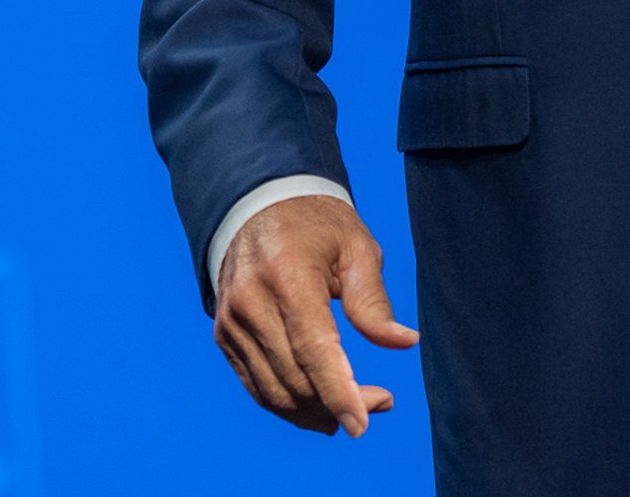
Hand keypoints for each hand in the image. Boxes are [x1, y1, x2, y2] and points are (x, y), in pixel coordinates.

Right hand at [212, 196, 418, 436]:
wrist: (257, 205)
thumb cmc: (316, 225)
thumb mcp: (356, 247)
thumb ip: (373, 301)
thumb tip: (404, 342)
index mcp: (287, 275)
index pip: (313, 349)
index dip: (339, 392)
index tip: (362, 425)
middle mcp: (252, 302)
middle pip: (296, 378)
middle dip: (341, 404)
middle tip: (383, 402)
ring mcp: (232, 322)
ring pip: (275, 392)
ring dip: (317, 412)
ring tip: (356, 409)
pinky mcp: (225, 336)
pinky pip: (257, 387)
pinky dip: (290, 406)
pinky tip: (321, 410)